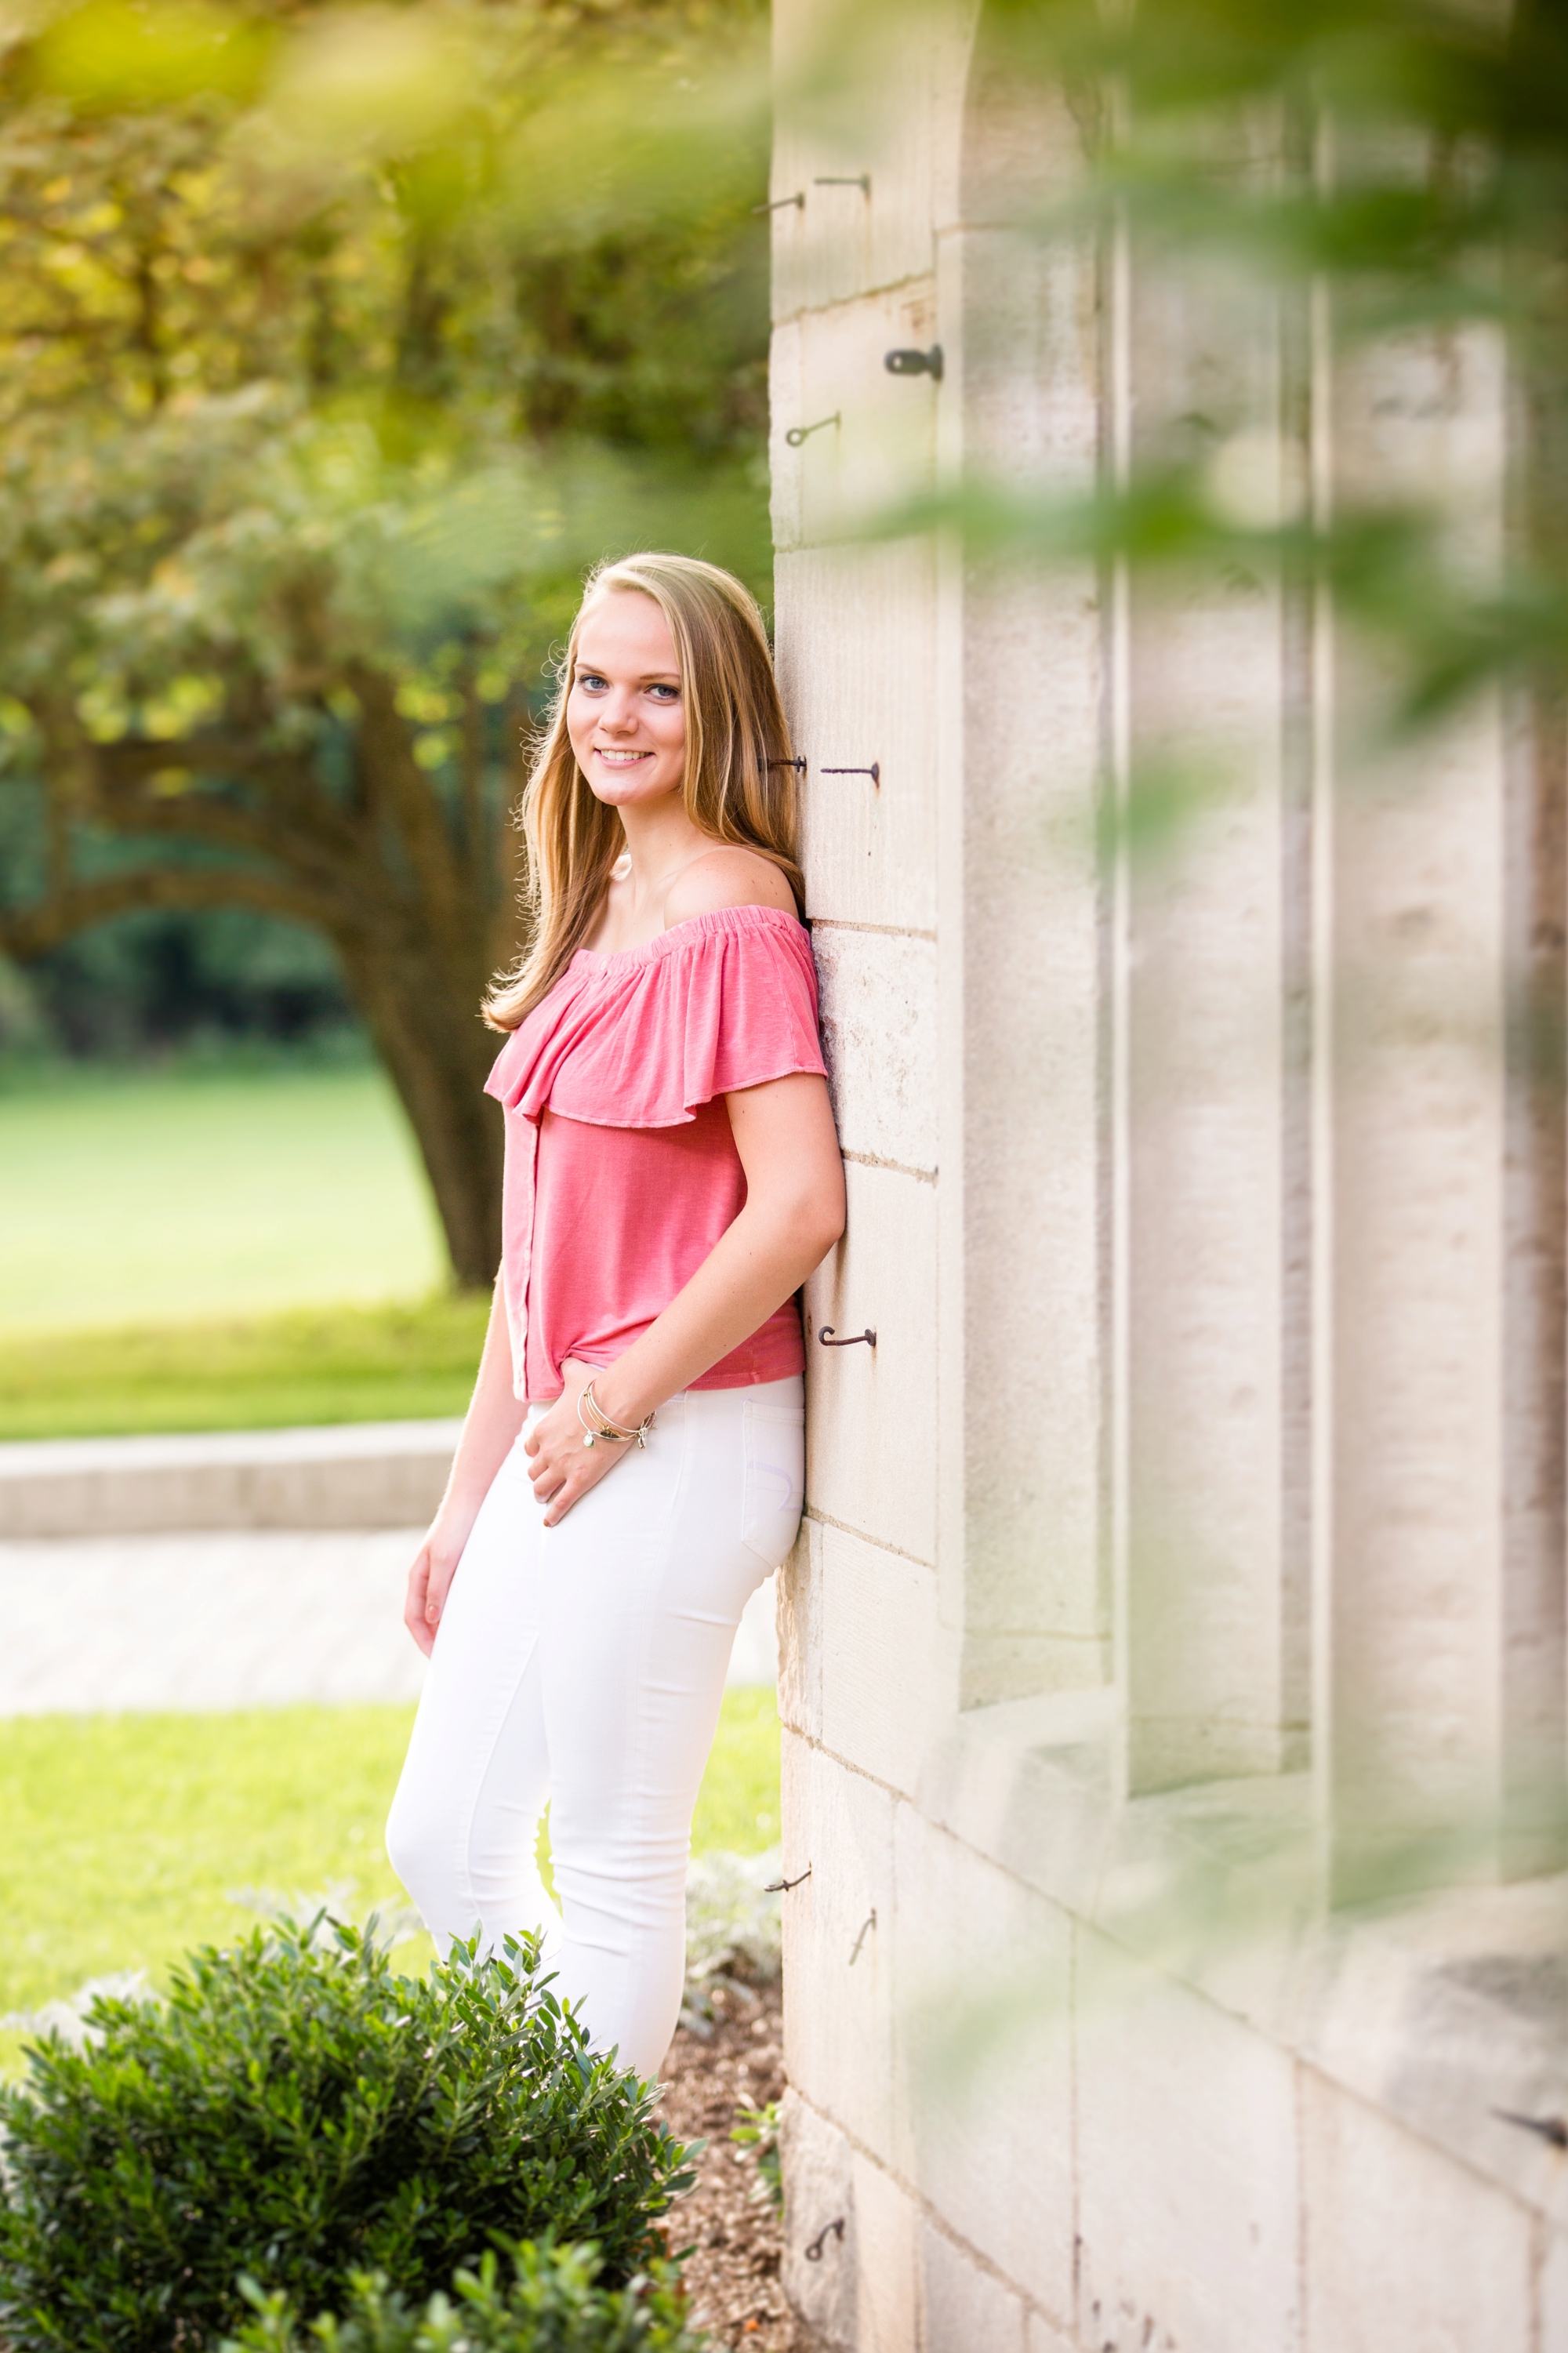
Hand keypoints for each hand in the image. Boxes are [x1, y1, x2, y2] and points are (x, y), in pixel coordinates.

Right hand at [403, 1511, 470, 1656]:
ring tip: (459, 1644)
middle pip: (424, 1617)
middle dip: (433, 1639)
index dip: (423, 1640)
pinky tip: (470, 1619)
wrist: (473, 1499)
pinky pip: (452, 1597)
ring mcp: (441, 1573)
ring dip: (445, 1627)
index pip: (413, 1618)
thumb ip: (438, 1589)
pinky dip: (457, 1612)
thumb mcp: (446, 1560)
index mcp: (417, 1577)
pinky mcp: (457, 1568)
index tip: (437, 1658)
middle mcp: (427, 1577)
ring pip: (438, 1608)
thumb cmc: (457, 1526)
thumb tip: (433, 1620)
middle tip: (449, 1658)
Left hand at [524, 1359, 635, 1525]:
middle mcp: (547, 1451)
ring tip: (544, 1498)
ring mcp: (561, 1468)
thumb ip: (567, 1369)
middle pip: (534, 1471)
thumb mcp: (574, 1373)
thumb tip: (568, 1360)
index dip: (536, 1453)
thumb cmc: (596, 1388)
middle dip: (538, 1475)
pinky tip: (548, 1522)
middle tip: (544, 1479)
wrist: (614, 1405)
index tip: (542, 1455)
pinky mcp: (579, 1481)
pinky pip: (560, 1503)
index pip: (530, 1448)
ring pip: (541, 1488)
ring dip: (541, 1493)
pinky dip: (553, 1515)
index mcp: (542, 1429)